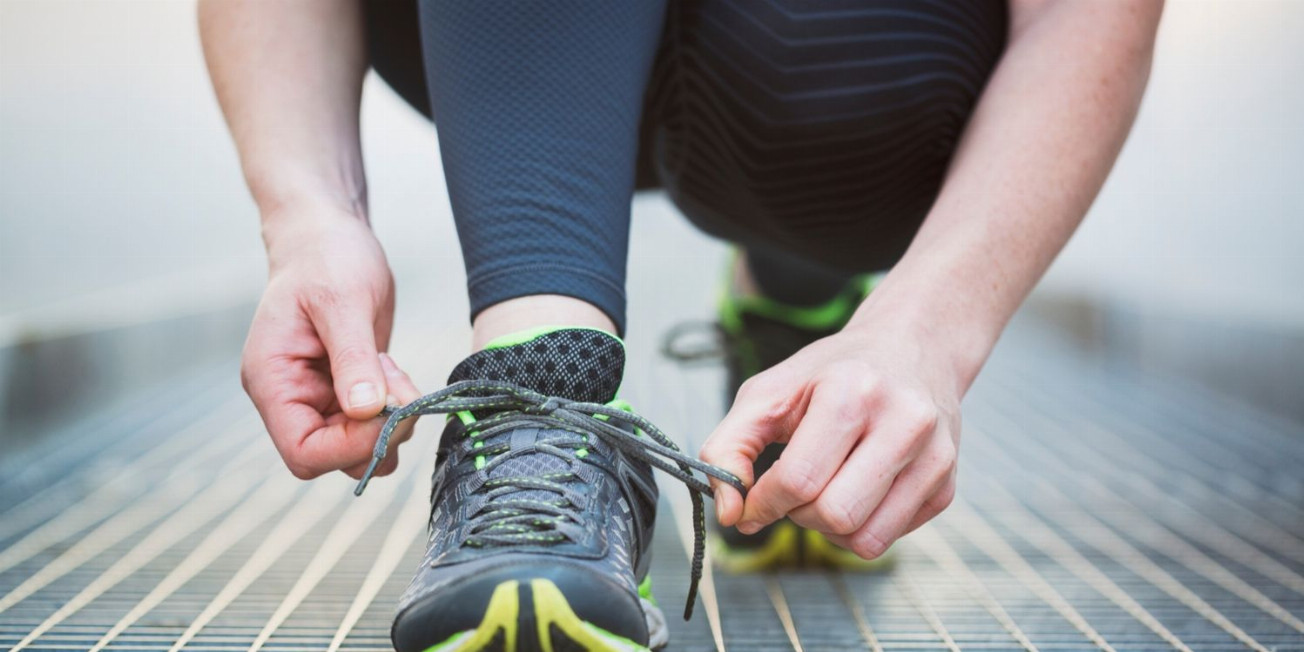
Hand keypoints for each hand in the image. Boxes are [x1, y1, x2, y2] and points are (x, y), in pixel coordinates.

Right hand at [241, 204, 419, 479]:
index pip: (302, 452)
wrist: (330, 236)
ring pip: (359, 445)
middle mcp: (291, 397)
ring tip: (392, 370)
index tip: (386, 413)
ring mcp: (318, 397)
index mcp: (272, 381)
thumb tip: (364, 410)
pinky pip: (373, 423)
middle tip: (400, 387)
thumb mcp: (343, 302)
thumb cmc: (326, 257)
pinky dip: (394, 406)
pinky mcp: (346, 391)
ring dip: (389, 421)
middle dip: (376, 433)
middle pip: (333, 456)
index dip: (349, 446)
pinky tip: (392, 368)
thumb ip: (353, 358)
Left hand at [699, 318, 961, 559]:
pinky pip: (887, 539)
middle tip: (792, 490)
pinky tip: (854, 491)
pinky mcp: (946, 486)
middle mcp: (904, 422)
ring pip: (864, 540)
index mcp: (853, 391)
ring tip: (822, 491)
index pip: (798, 480)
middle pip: (834, 514)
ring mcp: (934, 457)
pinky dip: (857, 528)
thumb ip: (729, 446)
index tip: (751, 502)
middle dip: (797, 515)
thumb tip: (728, 513)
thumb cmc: (832, 373)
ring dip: (826, 528)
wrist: (910, 350)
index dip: (762, 503)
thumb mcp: (768, 391)